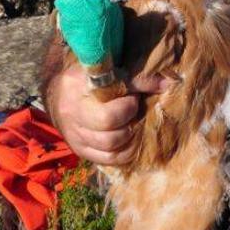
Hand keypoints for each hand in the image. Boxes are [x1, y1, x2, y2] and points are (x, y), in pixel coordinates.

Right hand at [48, 62, 168, 164]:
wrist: (61, 96)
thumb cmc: (91, 80)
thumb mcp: (109, 70)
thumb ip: (137, 77)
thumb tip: (168, 84)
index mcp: (77, 84)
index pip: (107, 91)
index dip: (129, 94)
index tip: (135, 94)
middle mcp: (71, 110)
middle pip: (108, 120)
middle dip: (129, 114)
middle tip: (133, 107)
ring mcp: (74, 133)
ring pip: (109, 143)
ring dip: (130, 134)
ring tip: (132, 123)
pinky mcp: (80, 150)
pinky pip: (108, 159)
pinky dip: (125, 152)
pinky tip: (131, 140)